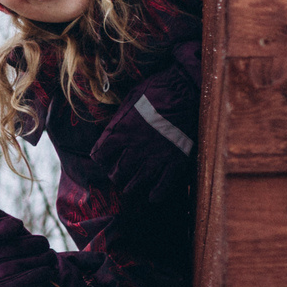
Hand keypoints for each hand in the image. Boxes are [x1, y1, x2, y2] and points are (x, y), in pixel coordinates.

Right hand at [0, 205, 58, 286]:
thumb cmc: (28, 260)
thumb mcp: (20, 238)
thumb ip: (6, 223)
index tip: (18, 224)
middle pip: (0, 251)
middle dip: (27, 245)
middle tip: (46, 244)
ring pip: (10, 268)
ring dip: (36, 261)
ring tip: (51, 258)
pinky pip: (16, 286)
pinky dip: (35, 277)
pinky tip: (48, 272)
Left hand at [91, 88, 196, 206]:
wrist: (187, 91)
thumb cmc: (158, 89)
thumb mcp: (131, 98)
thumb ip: (121, 116)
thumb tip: (114, 124)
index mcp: (121, 131)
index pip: (101, 153)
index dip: (100, 158)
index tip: (102, 159)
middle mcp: (135, 148)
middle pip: (118, 171)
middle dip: (115, 175)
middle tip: (117, 176)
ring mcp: (155, 157)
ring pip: (137, 181)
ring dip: (131, 187)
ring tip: (129, 189)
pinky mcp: (175, 161)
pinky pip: (163, 184)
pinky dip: (156, 193)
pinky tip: (152, 197)